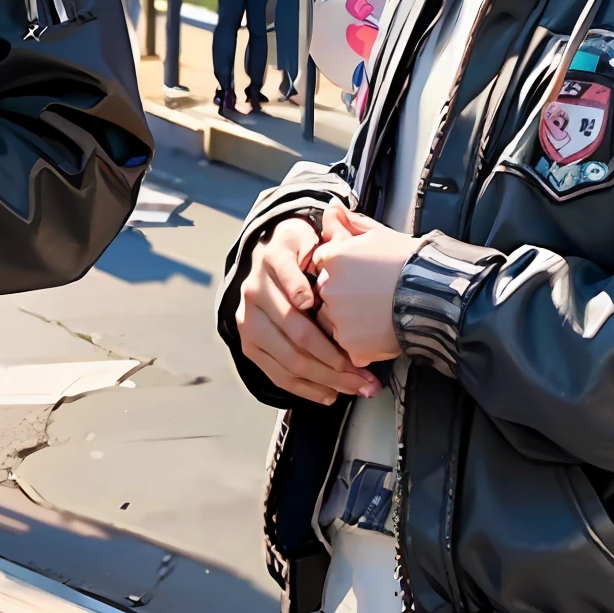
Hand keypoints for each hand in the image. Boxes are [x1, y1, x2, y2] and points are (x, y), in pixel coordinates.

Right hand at [237, 213, 382, 406]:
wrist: (267, 262)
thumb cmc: (300, 251)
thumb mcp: (309, 234)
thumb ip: (326, 233)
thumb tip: (336, 219)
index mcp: (272, 260)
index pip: (291, 284)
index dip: (306, 297)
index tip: (325, 311)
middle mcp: (254, 292)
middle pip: (296, 334)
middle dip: (335, 359)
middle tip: (364, 374)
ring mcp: (248, 322)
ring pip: (289, 361)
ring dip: (326, 380)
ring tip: (356, 387)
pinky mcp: (249, 345)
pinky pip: (278, 375)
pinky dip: (307, 388)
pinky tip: (331, 394)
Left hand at [312, 201, 420, 367]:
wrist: (434, 293)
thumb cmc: (408, 260)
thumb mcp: (378, 233)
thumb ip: (349, 222)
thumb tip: (332, 208)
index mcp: (333, 258)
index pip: (322, 263)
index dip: (340, 266)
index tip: (359, 271)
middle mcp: (329, 288)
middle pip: (324, 292)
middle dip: (341, 292)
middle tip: (369, 293)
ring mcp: (339, 319)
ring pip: (331, 320)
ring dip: (345, 319)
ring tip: (374, 313)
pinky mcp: (352, 345)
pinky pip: (347, 345)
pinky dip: (359, 341)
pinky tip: (377, 330)